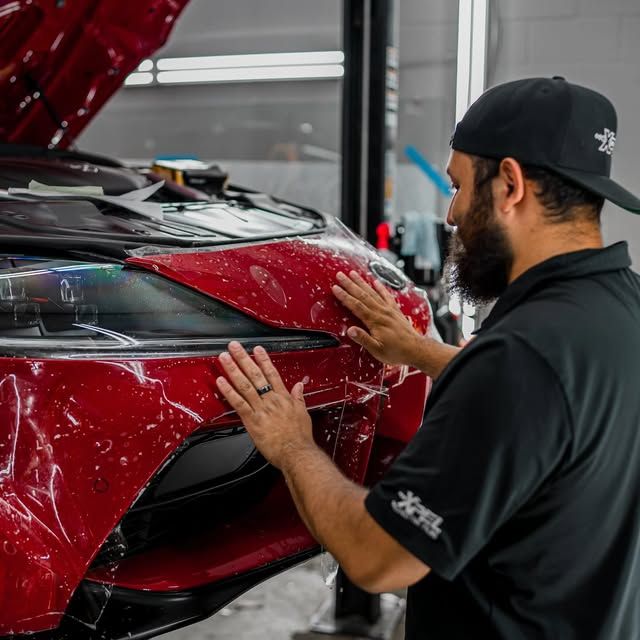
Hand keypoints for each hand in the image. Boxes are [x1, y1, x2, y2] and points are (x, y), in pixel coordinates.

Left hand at [215, 341, 313, 469]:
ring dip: (233, 370)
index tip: (256, 349)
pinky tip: (221, 382)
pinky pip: (238, 403)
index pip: (272, 374)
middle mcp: (271, 400)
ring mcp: (261, 409)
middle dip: (244, 359)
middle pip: (256, 375)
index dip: (263, 360)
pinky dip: (229, 392)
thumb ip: (299, 398)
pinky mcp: (252, 421)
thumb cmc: (299, 437)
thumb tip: (299, 386)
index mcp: (283, 398)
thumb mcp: (303, 413)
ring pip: (245, 385)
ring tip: (224, 358)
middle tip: (234, 347)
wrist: (296, 452)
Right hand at [332, 270, 425, 366]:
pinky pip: (387, 295)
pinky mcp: (395, 311)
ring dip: (361, 282)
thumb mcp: (377, 350)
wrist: (416, 349)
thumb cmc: (397, 352)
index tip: (335, 288)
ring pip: (372, 292)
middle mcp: (381, 312)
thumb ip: (363, 339)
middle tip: (340, 275)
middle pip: (362, 295)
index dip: (344, 296)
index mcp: (375, 321)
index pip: (356, 305)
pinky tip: (375, 282)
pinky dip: (380, 287)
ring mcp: (389, 310)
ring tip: (353, 274)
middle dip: (350, 284)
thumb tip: (350, 330)